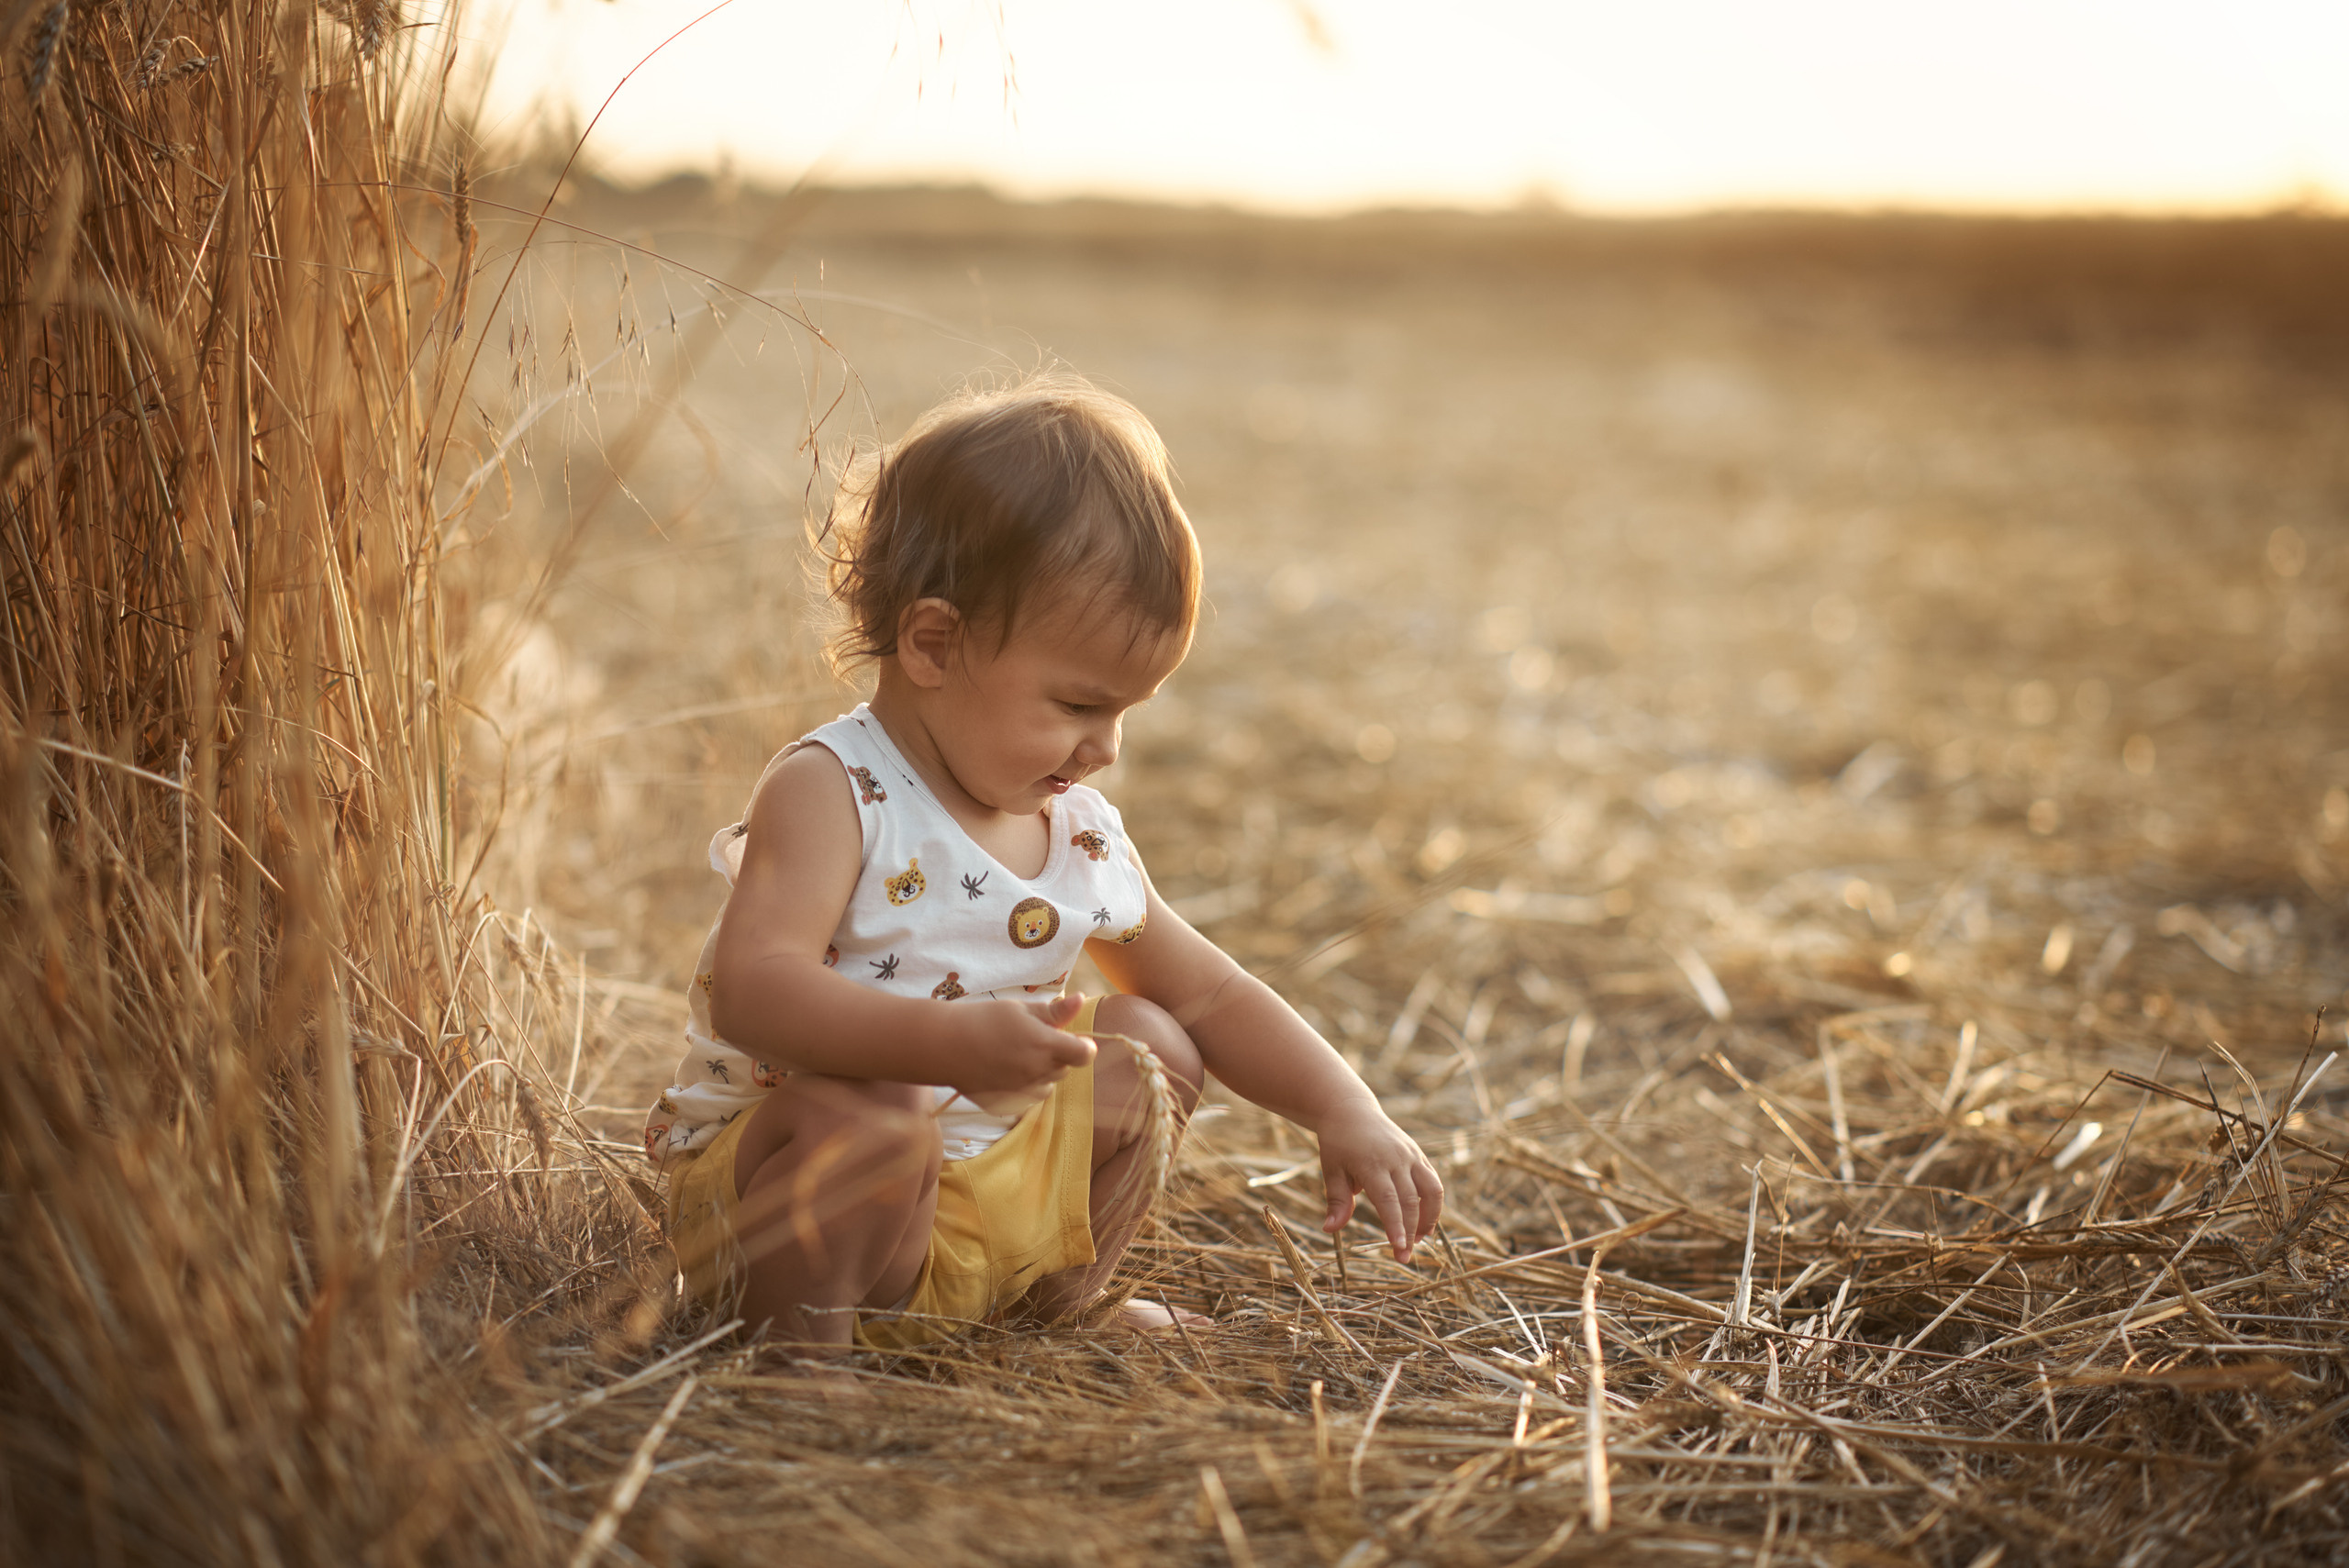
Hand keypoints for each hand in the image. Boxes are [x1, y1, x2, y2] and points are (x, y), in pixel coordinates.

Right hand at [950, 994, 1096, 1114]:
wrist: (943, 1045)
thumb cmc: (983, 1020)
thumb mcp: (1020, 1009)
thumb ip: (1054, 1012)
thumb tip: (1080, 999)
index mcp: (1045, 1045)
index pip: (1085, 1054)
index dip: (1083, 1046)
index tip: (1073, 1039)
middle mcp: (1037, 1072)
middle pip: (1065, 1068)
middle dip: (1057, 1056)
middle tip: (1032, 1039)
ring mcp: (1022, 1091)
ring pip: (1047, 1085)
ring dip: (1042, 1073)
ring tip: (1017, 1055)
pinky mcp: (1006, 1104)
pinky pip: (1027, 1097)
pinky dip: (1024, 1086)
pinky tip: (1004, 1070)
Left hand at [1314, 1097, 1444, 1262]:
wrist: (1351, 1110)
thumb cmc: (1337, 1143)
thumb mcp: (1331, 1170)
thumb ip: (1336, 1201)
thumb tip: (1330, 1230)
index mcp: (1372, 1163)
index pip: (1389, 1200)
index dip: (1396, 1226)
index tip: (1399, 1248)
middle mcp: (1396, 1158)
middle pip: (1411, 1200)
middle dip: (1410, 1232)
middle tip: (1404, 1258)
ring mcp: (1411, 1155)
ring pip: (1431, 1190)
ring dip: (1429, 1218)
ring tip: (1419, 1239)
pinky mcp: (1419, 1154)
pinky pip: (1433, 1181)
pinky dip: (1433, 1203)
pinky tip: (1425, 1222)